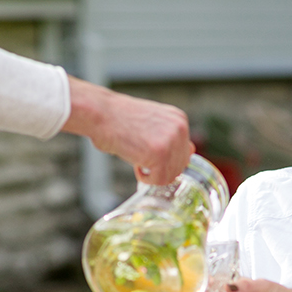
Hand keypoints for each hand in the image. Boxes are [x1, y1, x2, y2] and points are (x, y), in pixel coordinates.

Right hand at [62, 77, 192, 184]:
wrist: (100, 112)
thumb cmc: (118, 118)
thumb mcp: (151, 122)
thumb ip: (170, 136)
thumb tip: (190, 151)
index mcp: (179, 119)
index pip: (184, 152)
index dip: (166, 160)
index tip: (149, 157)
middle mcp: (180, 128)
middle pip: (180, 166)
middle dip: (161, 169)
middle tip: (142, 162)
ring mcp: (171, 141)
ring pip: (171, 175)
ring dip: (153, 175)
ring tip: (137, 161)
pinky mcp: (160, 153)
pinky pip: (160, 179)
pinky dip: (146, 178)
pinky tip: (136, 165)